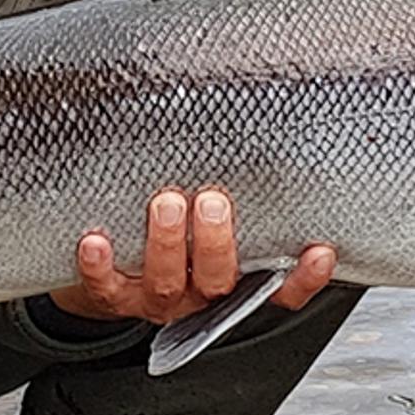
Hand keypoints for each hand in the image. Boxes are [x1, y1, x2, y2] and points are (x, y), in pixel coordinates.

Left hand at [50, 187, 336, 324]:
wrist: (113, 272)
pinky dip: (100, 267)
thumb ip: (241, 187)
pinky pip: (105, 289)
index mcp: (234, 280)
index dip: (304, 278)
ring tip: (166, 201)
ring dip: (166, 244)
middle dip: (216, 243)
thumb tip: (266, 114)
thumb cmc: (178, 231)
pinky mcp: (112, 297)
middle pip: (218, 281)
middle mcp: (199, 295)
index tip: (318, 250)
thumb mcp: (215, 219)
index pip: (280, 289)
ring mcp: (156, 300)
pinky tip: (95, 240)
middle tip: (213, 201)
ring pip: (167, 284)